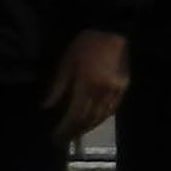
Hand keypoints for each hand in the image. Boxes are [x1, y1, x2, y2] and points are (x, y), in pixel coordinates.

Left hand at [44, 28, 129, 142]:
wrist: (111, 30)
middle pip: (89, 120)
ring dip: (87, 128)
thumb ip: (58, 87)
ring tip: (76, 133)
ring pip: (101, 117)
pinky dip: (100, 118)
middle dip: (75, 132)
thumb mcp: (66, 63)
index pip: (75, 115)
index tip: (55, 137)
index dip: (64, 129)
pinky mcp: (124, 88)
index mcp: (87, 85)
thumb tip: (47, 107)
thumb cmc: (85, 44)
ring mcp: (116, 91)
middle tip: (63, 140)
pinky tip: (92, 121)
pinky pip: (111, 110)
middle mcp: (103, 92)